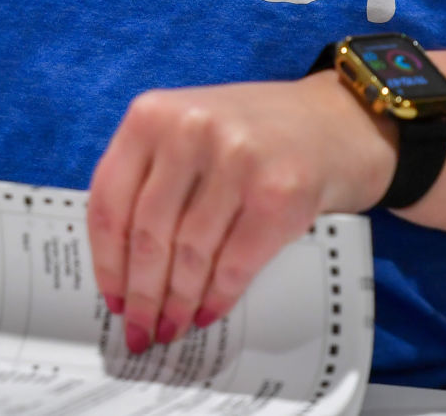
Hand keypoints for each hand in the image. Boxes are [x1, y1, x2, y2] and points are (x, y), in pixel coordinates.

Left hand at [87, 72, 394, 353]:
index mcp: (152, 115)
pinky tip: (207, 312)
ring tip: (171, 327)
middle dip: (141, 292)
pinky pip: (235, 262)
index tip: (111, 297)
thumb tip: (121, 264)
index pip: (109, 201)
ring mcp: (235, 159)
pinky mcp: (278, 192)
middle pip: (148, 232)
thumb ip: (150, 177)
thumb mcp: (187, 132)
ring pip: (190, 253)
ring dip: (177, 302)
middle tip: (140, 329)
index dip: (106, 260)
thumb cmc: (253, 133)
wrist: (339, 120)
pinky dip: (218, 296)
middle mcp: (189, 130)